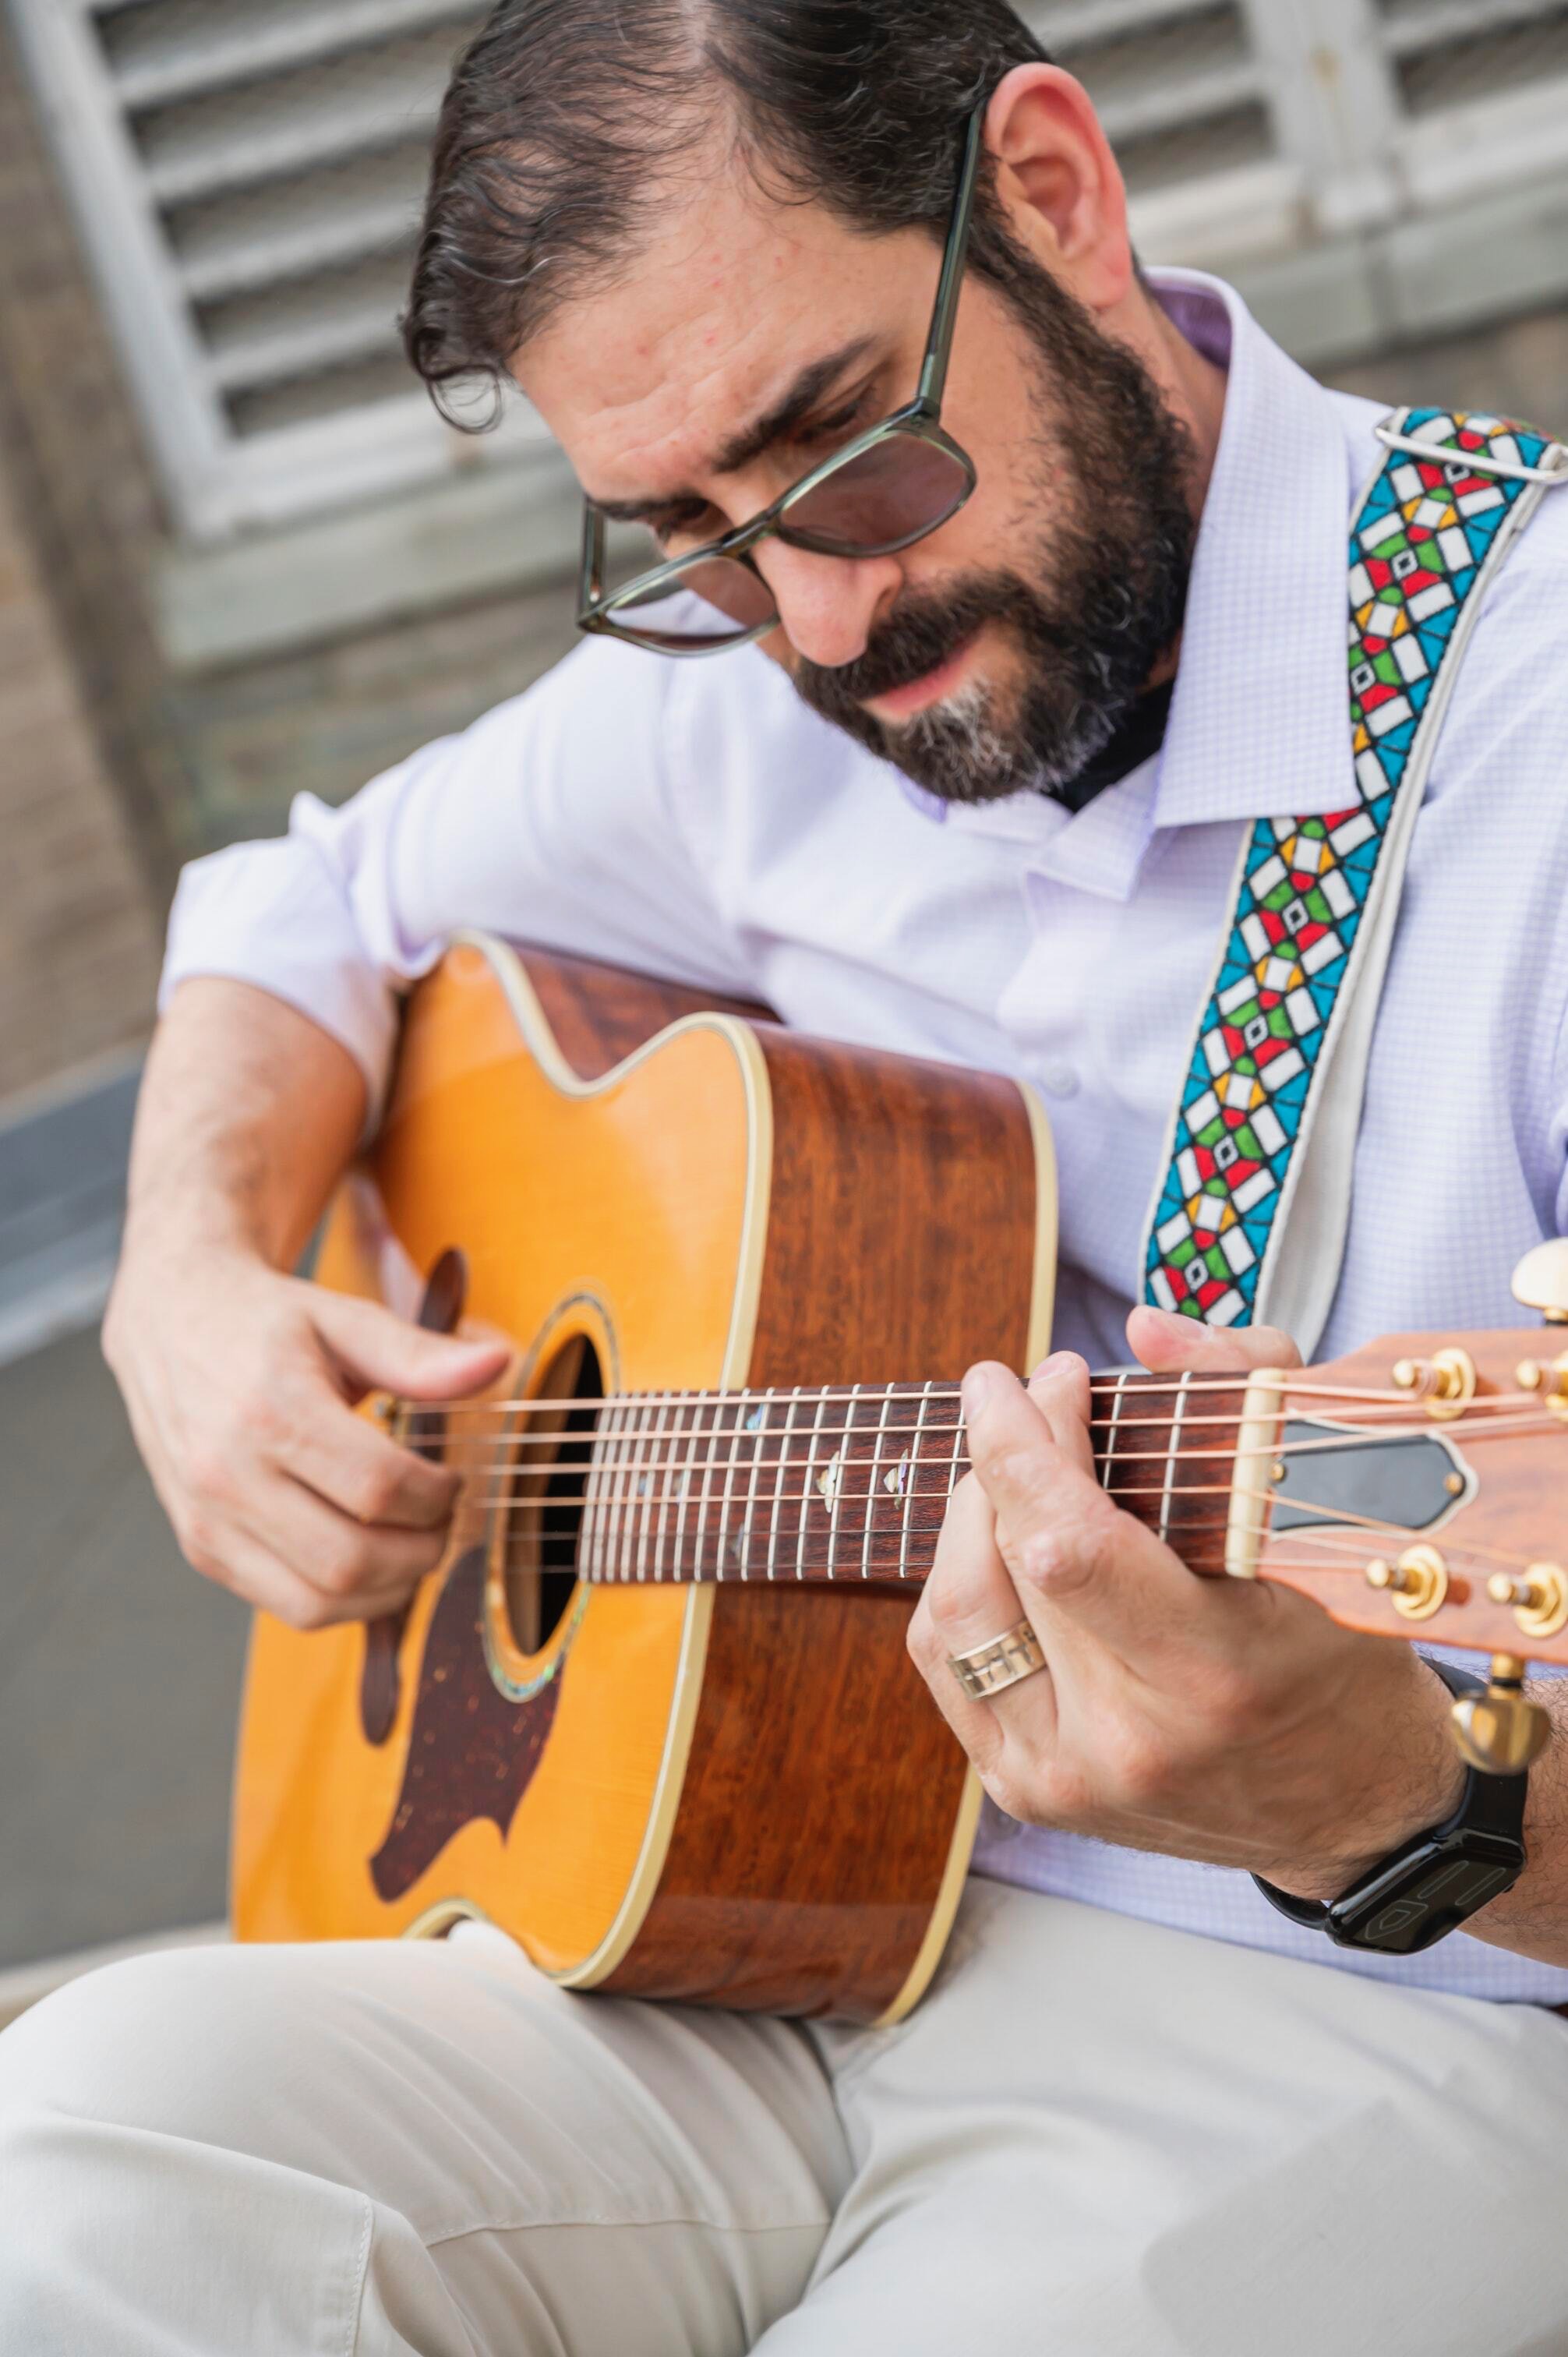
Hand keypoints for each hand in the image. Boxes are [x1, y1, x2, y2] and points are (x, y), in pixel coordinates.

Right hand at [104, 1245, 508, 1630]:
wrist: (171, 1323)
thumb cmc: (263, 1322)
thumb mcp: (342, 1319)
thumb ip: (418, 1355)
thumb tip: (496, 1365)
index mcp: (270, 1409)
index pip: (377, 1488)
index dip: (437, 1496)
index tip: (453, 1479)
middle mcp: (227, 1473)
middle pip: (350, 1558)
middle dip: (421, 1550)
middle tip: (441, 1520)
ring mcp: (208, 1520)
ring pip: (318, 1601)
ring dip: (387, 1588)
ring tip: (411, 1543)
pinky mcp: (202, 1548)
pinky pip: (287, 1607)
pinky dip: (343, 1599)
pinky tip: (368, 1558)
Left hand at [909, 1307, 1465, 1899]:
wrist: (1351, 1803)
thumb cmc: (1340, 1647)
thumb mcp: (1328, 1515)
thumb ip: (1242, 1391)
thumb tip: (1142, 1329)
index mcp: (1212, 1674)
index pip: (1062, 1544)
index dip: (1021, 1444)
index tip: (1019, 1376)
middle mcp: (1129, 1740)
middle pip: (1004, 1564)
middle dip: (1006, 1455)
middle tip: (1038, 1400)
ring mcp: (1068, 1778)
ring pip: (953, 1613)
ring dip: (971, 1514)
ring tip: (1018, 1466)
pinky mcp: (1030, 1793)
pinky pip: (947, 1661)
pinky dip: (962, 1581)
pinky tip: (1001, 1542)